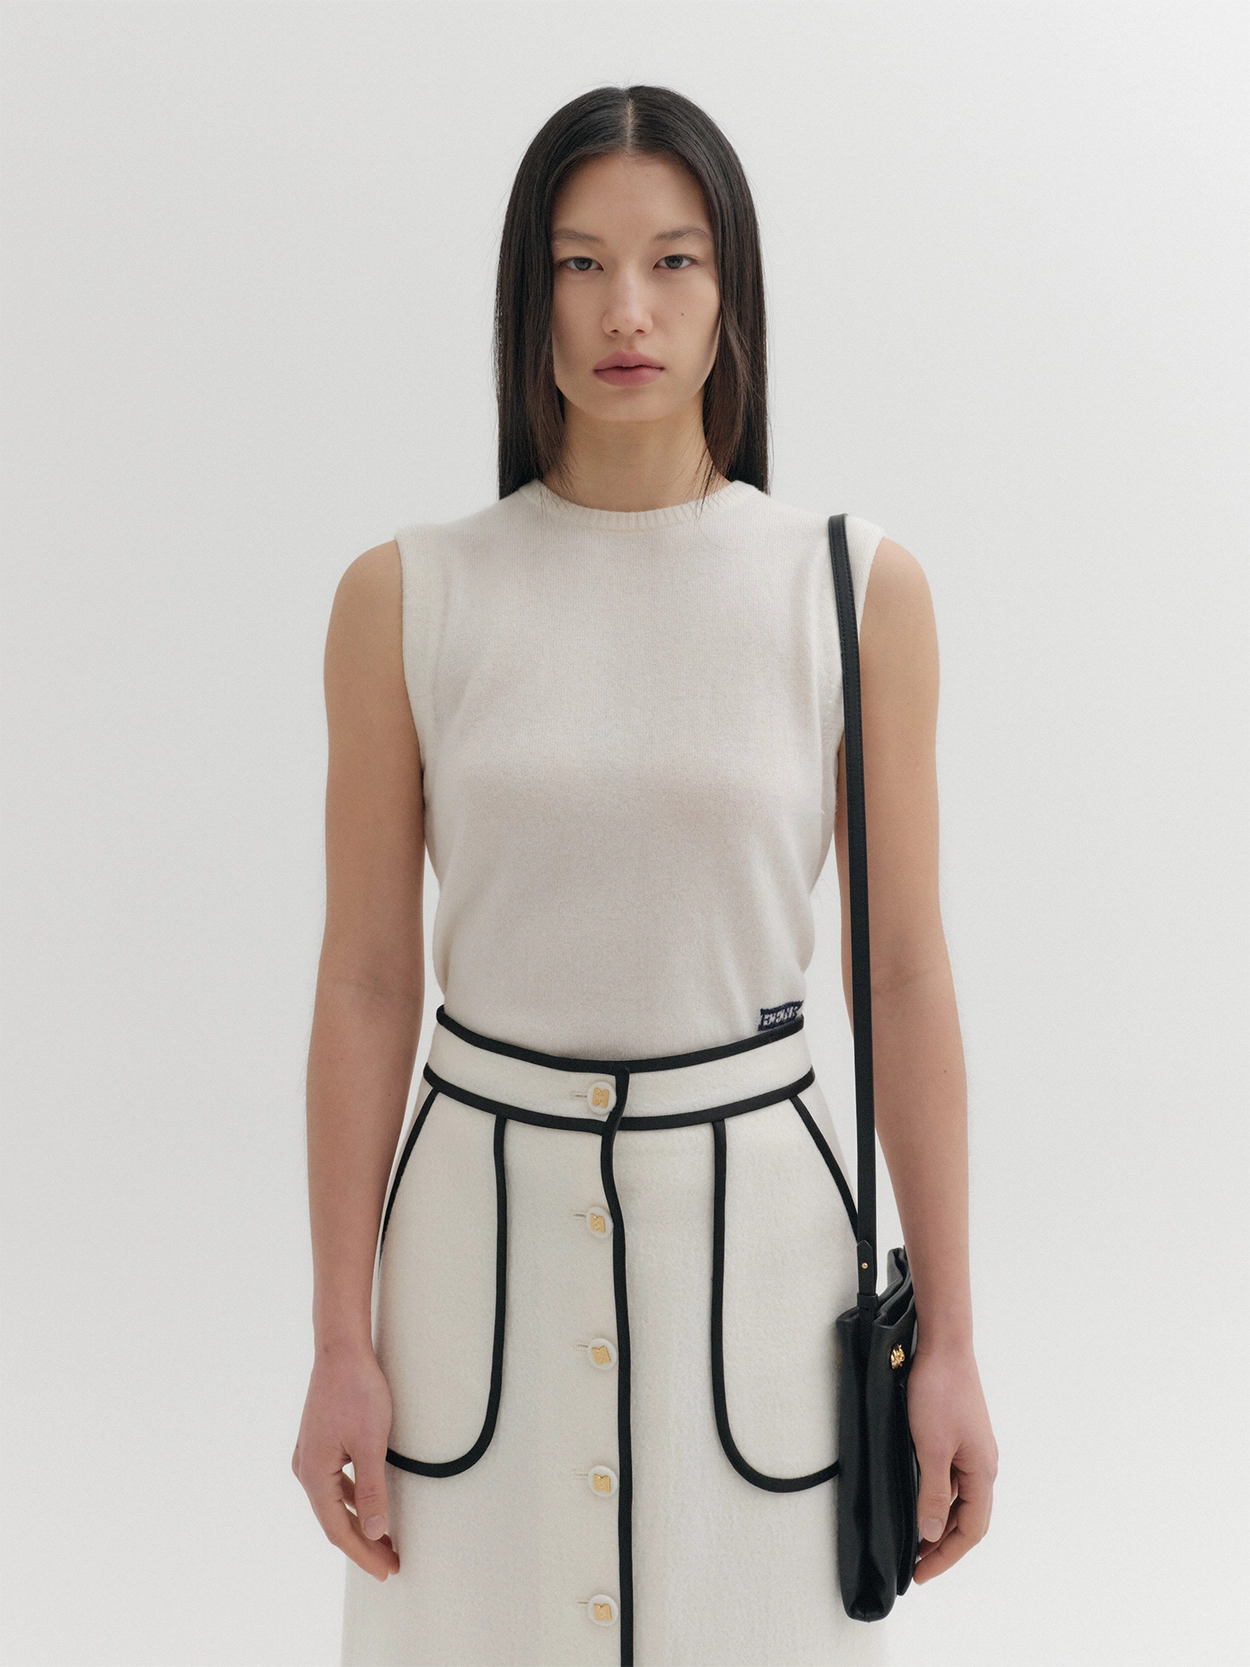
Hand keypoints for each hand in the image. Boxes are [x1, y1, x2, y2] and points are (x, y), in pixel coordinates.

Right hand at [291, 1342, 400, 1581]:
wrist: (341, 1349)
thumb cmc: (356, 1391)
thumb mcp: (371, 1443)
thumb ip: (372, 1489)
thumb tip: (375, 1530)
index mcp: (314, 1474)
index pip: (338, 1529)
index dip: (363, 1553)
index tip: (386, 1570)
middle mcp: (306, 1469)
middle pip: (334, 1519)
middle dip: (362, 1543)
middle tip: (390, 1563)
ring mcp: (310, 1455)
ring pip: (334, 1502)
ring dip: (358, 1522)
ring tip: (384, 1540)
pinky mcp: (319, 1442)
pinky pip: (335, 1483)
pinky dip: (352, 1499)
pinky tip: (368, 1504)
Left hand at [905, 1336, 997, 1583]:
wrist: (943, 1343)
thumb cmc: (939, 1391)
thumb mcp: (931, 1448)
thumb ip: (934, 1493)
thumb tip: (932, 1534)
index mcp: (983, 1472)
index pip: (971, 1530)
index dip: (946, 1556)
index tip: (920, 1574)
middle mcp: (982, 1464)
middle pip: (968, 1518)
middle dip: (942, 1545)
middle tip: (914, 1565)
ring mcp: (971, 1449)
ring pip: (958, 1498)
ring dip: (938, 1521)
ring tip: (912, 1538)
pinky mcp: (958, 1434)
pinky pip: (950, 1477)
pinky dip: (935, 1495)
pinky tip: (916, 1497)